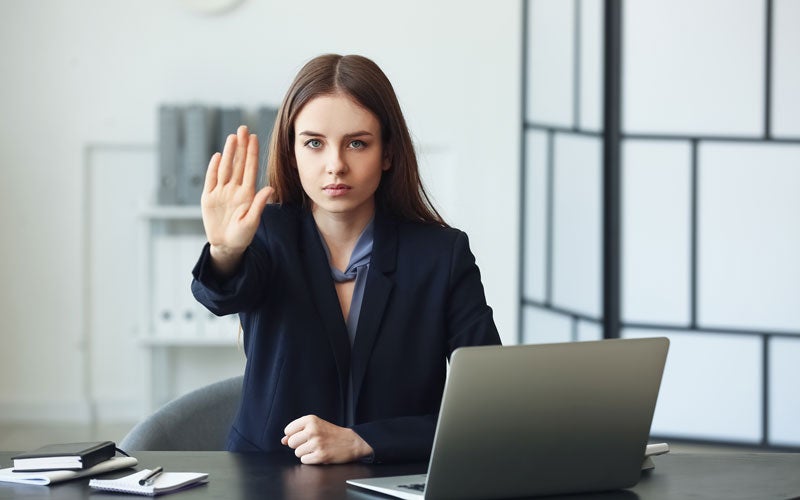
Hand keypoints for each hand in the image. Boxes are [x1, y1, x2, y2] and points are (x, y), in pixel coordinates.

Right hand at [201, 125, 273, 276]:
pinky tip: (218, 156)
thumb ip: (259, 204)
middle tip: (243, 129)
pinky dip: (213, 168)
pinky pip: (211, 180)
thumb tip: (269, 189)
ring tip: (232, 137)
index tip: (254, 138)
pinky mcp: (208, 198)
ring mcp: (221, 192)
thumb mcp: (252, 221)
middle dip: (241, 146)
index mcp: (247, 194)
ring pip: (225, 168)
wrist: (226, 246)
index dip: (252, 153)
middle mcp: (235, 189)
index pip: (250, 169)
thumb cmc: (242, 236)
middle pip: (238, 164)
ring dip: (229, 152)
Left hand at [281, 415, 373, 463]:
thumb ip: (298, 431)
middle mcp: (313, 430)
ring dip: (305, 453)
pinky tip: (319, 454)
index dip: (294, 435)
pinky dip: (310, 459)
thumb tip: (283, 440)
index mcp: (310, 420)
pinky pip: (304, 460)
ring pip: (297, 453)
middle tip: (311, 442)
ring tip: (316, 448)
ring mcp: (317, 443)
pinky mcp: (320, 455)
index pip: (288, 430)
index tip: (303, 435)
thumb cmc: (332, 433)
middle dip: (299, 445)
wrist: (352, 441)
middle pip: (291, 443)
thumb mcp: (316, 426)